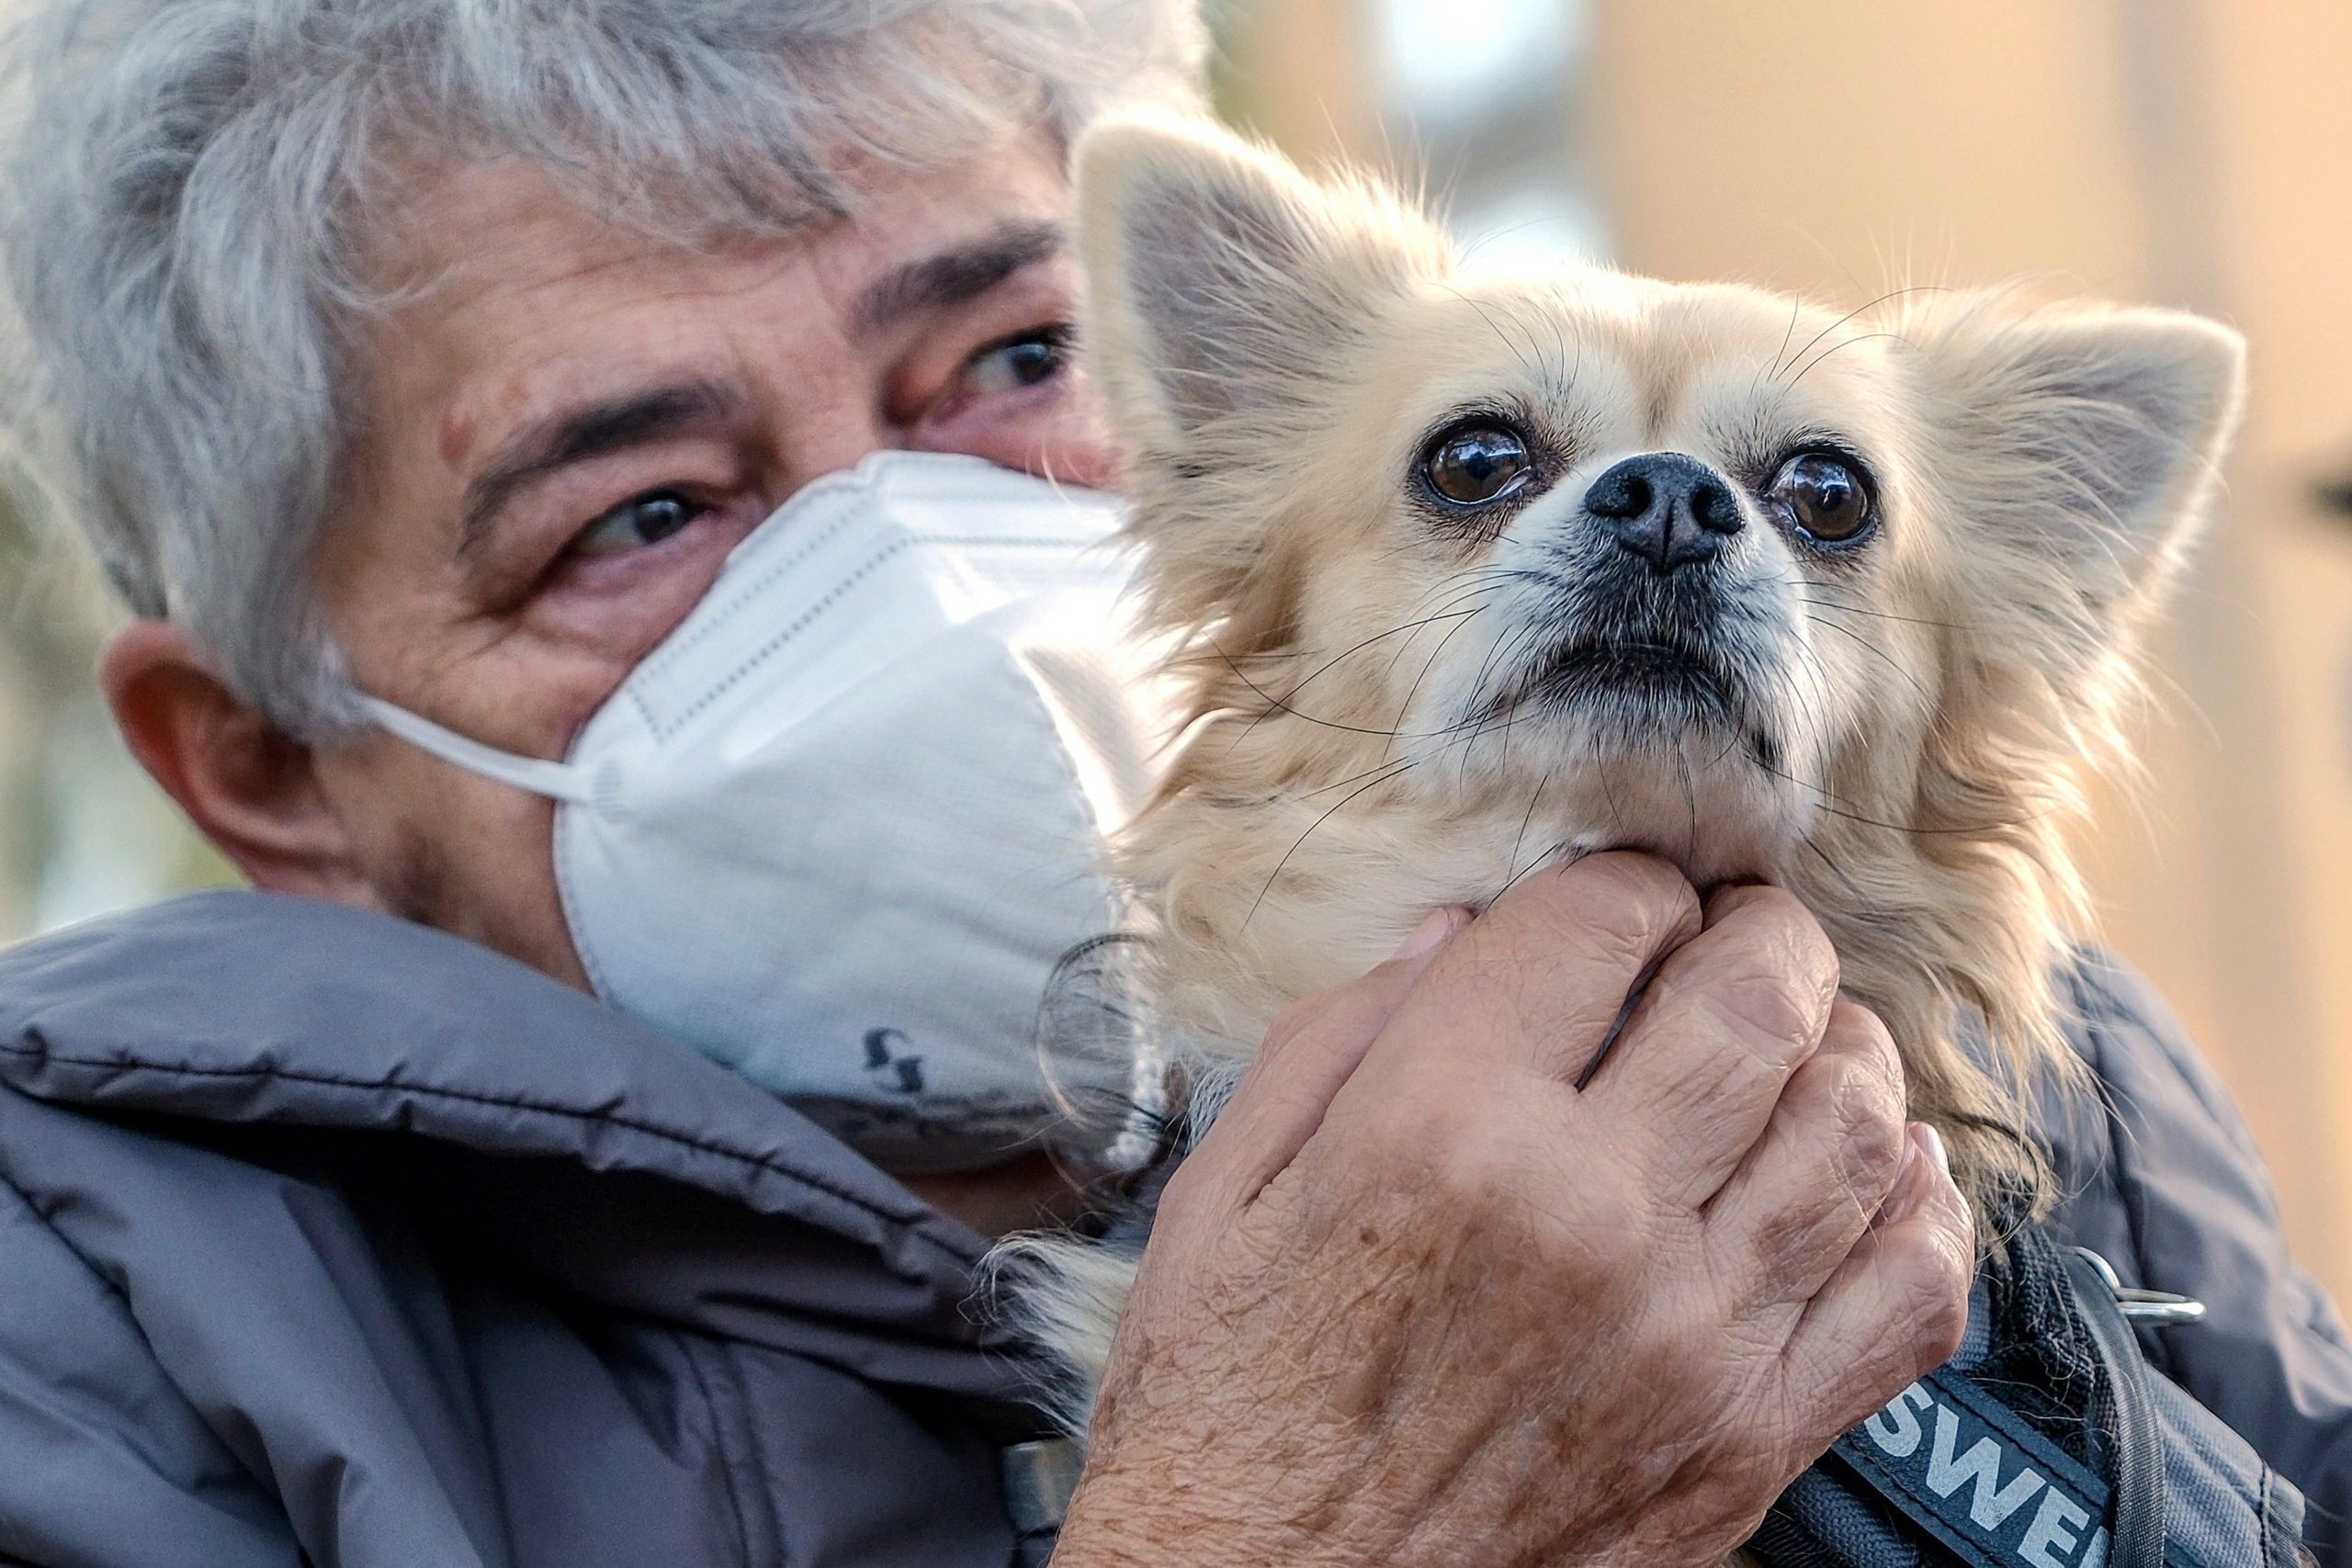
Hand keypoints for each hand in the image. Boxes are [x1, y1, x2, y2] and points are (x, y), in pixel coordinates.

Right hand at [1053, 852, 1970, 1567]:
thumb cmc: (1223, 1414)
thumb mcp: (1219, 1198)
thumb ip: (1334, 1039)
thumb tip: (1456, 933)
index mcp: (1439, 1133)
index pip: (1603, 921)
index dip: (1626, 878)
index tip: (1619, 898)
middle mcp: (1587, 1219)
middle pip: (1758, 997)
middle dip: (1758, 931)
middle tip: (1730, 933)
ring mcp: (1690, 1337)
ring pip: (1857, 1123)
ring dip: (1843, 1046)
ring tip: (1796, 1037)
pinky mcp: (1749, 1440)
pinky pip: (1909, 1290)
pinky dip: (1921, 1206)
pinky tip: (1874, 1173)